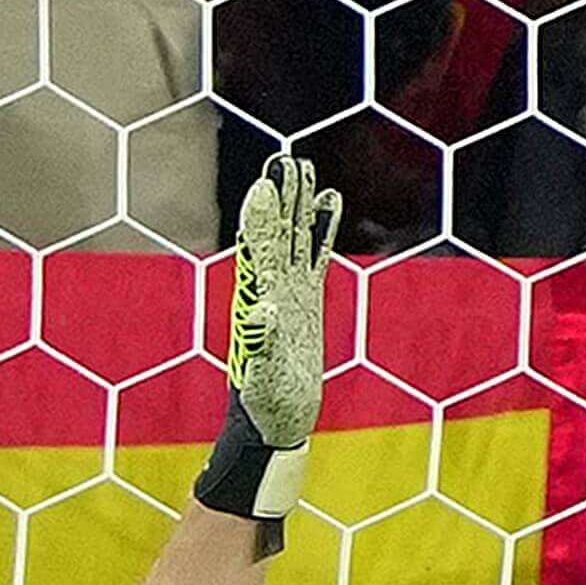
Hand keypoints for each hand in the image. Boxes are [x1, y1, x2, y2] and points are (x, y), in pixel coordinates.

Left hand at [196, 155, 343, 520]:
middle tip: (285, 160)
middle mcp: (271, 290)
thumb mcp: (262, 377)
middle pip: (277, 234)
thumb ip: (262, 343)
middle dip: (281, 199)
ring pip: (295, 238)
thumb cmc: (265, 405)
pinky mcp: (308, 302)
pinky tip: (327, 204)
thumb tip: (262, 310)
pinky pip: (314, 257)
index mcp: (258, 303)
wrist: (277, 423)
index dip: (263, 219)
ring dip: (298, 205)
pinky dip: (320, 230)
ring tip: (302, 169)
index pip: (260, 251)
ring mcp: (291, 292)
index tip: (266, 184)